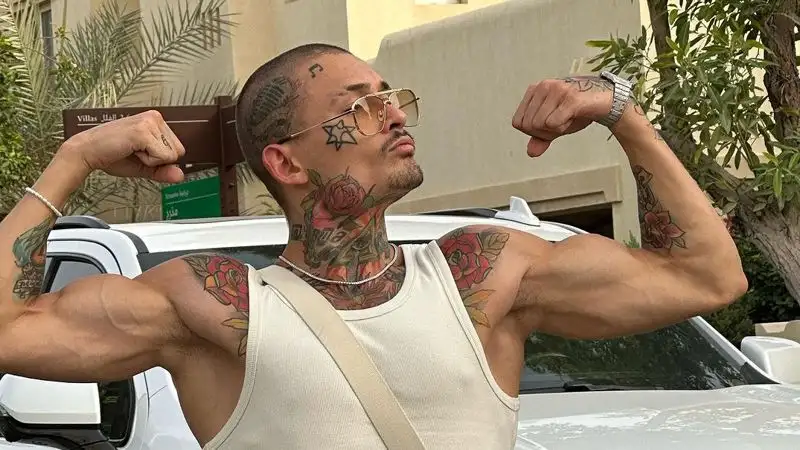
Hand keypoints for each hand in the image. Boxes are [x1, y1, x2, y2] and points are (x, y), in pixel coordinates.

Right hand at [60, 110, 185, 182]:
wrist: (87, 152)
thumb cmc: (112, 156)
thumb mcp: (143, 165)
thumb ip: (162, 170)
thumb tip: (181, 176)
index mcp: (156, 121)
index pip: (178, 149)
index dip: (160, 159)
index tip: (140, 153)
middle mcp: (155, 117)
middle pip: (178, 152)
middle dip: (157, 160)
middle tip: (135, 152)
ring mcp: (150, 122)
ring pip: (171, 155)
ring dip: (151, 160)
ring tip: (132, 150)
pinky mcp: (144, 131)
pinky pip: (161, 157)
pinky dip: (147, 160)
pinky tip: (130, 150)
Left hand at [512, 76, 613, 156]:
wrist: (605, 102)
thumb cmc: (577, 112)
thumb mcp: (555, 126)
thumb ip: (540, 138)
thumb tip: (530, 152)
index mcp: (534, 90)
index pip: (518, 123)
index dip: (533, 132)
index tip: (550, 124)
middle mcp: (543, 86)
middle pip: (529, 126)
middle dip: (545, 132)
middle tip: (562, 121)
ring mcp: (556, 89)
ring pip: (540, 125)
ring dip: (556, 129)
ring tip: (569, 117)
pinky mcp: (570, 98)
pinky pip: (553, 124)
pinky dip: (563, 127)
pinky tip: (573, 117)